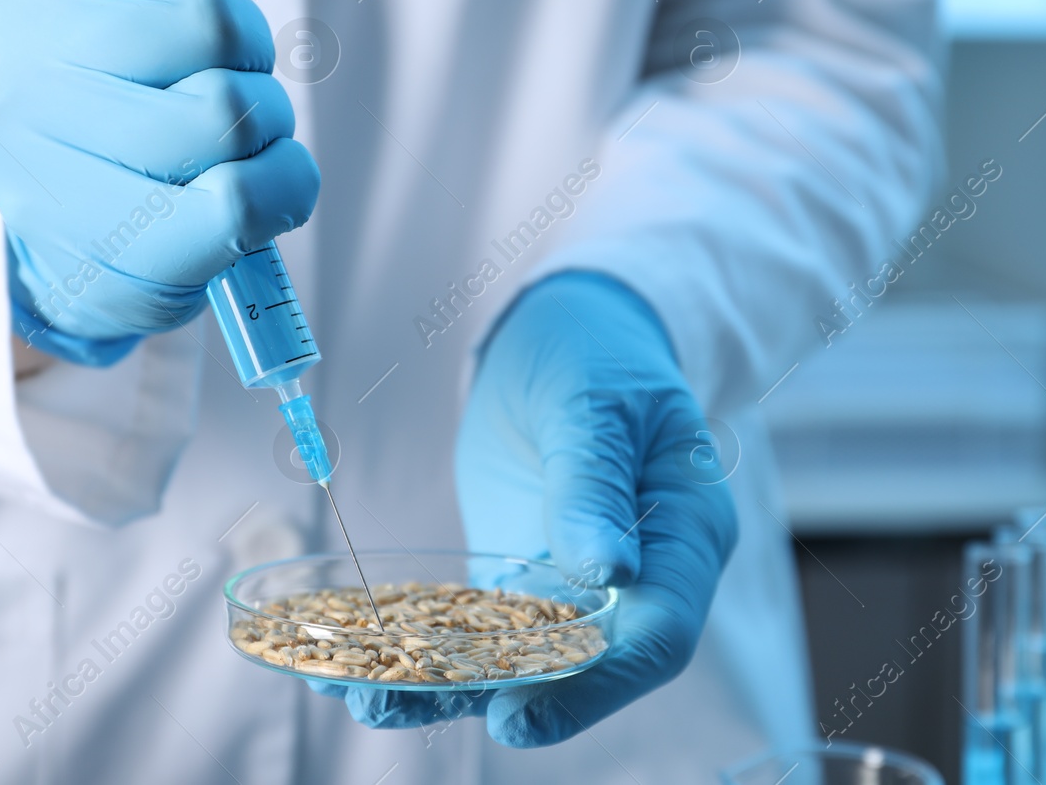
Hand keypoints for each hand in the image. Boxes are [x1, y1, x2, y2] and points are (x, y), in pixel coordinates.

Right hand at [0, 0, 317, 361]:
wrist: (40, 250)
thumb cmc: (65, 90)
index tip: (173, 13)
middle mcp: (15, 83)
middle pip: (212, 24)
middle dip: (248, 54)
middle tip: (227, 84)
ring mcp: (62, 179)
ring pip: (233, 111)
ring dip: (269, 126)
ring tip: (238, 145)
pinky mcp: (124, 259)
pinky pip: (241, 200)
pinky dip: (282, 189)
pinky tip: (265, 190)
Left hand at [311, 272, 737, 745]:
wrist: (565, 335)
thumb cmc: (595, 354)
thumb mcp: (592, 402)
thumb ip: (594, 483)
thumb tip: (610, 570)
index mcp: (687, 533)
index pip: (657, 633)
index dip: (594, 684)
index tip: (521, 709)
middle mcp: (640, 580)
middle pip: (588, 667)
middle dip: (503, 700)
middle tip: (415, 705)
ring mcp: (577, 588)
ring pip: (523, 661)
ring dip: (447, 689)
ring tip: (367, 697)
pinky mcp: (520, 582)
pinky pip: (480, 633)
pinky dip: (425, 654)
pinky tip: (358, 664)